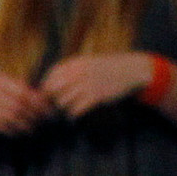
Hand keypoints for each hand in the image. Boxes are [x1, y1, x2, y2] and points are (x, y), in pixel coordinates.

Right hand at [0, 74, 56, 137]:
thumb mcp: (4, 91)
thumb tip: (47, 99)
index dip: (38, 104)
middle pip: (17, 105)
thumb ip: (21, 92)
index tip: (49, 112)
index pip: (23, 93)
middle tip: (42, 124)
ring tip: (32, 130)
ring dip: (23, 125)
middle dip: (32, 116)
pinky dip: (10, 130)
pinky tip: (17, 133)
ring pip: (9, 116)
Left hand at [41, 52, 158, 117]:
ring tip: (68, 110)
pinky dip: (73, 115)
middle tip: (56, 106)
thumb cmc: (107, 68)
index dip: (46, 86)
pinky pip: (76, 109)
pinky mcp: (96, 96)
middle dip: (51, 99)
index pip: (51, 74)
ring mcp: (87, 84)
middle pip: (53, 89)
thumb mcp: (88, 62)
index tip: (48, 95)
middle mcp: (79, 72)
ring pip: (63, 101)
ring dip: (63, 108)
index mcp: (76, 62)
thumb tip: (52, 83)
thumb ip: (72, 70)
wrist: (130, 70)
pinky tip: (76, 115)